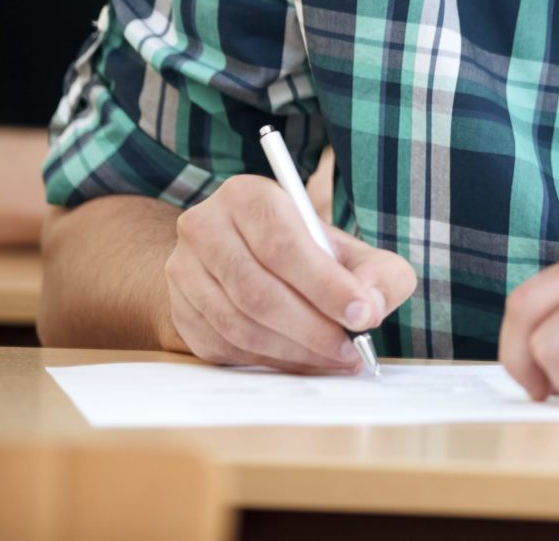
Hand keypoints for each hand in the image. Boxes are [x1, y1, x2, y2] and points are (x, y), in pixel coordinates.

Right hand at [159, 173, 416, 373]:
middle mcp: (205, 228)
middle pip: (257, 290)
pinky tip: (303, 362)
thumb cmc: (309, 255)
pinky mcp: (180, 313)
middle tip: (351, 350)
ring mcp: (183, 273)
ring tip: (335, 360)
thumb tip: (371, 308)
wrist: (247, 259)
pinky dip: (270, 362)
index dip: (325, 285)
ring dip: (293, 351)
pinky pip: (224, 348)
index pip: (283, 244)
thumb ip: (378, 273)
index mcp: (248, 197)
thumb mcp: (352, 251)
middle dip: (312, 328)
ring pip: (238, 324)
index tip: (363, 315)